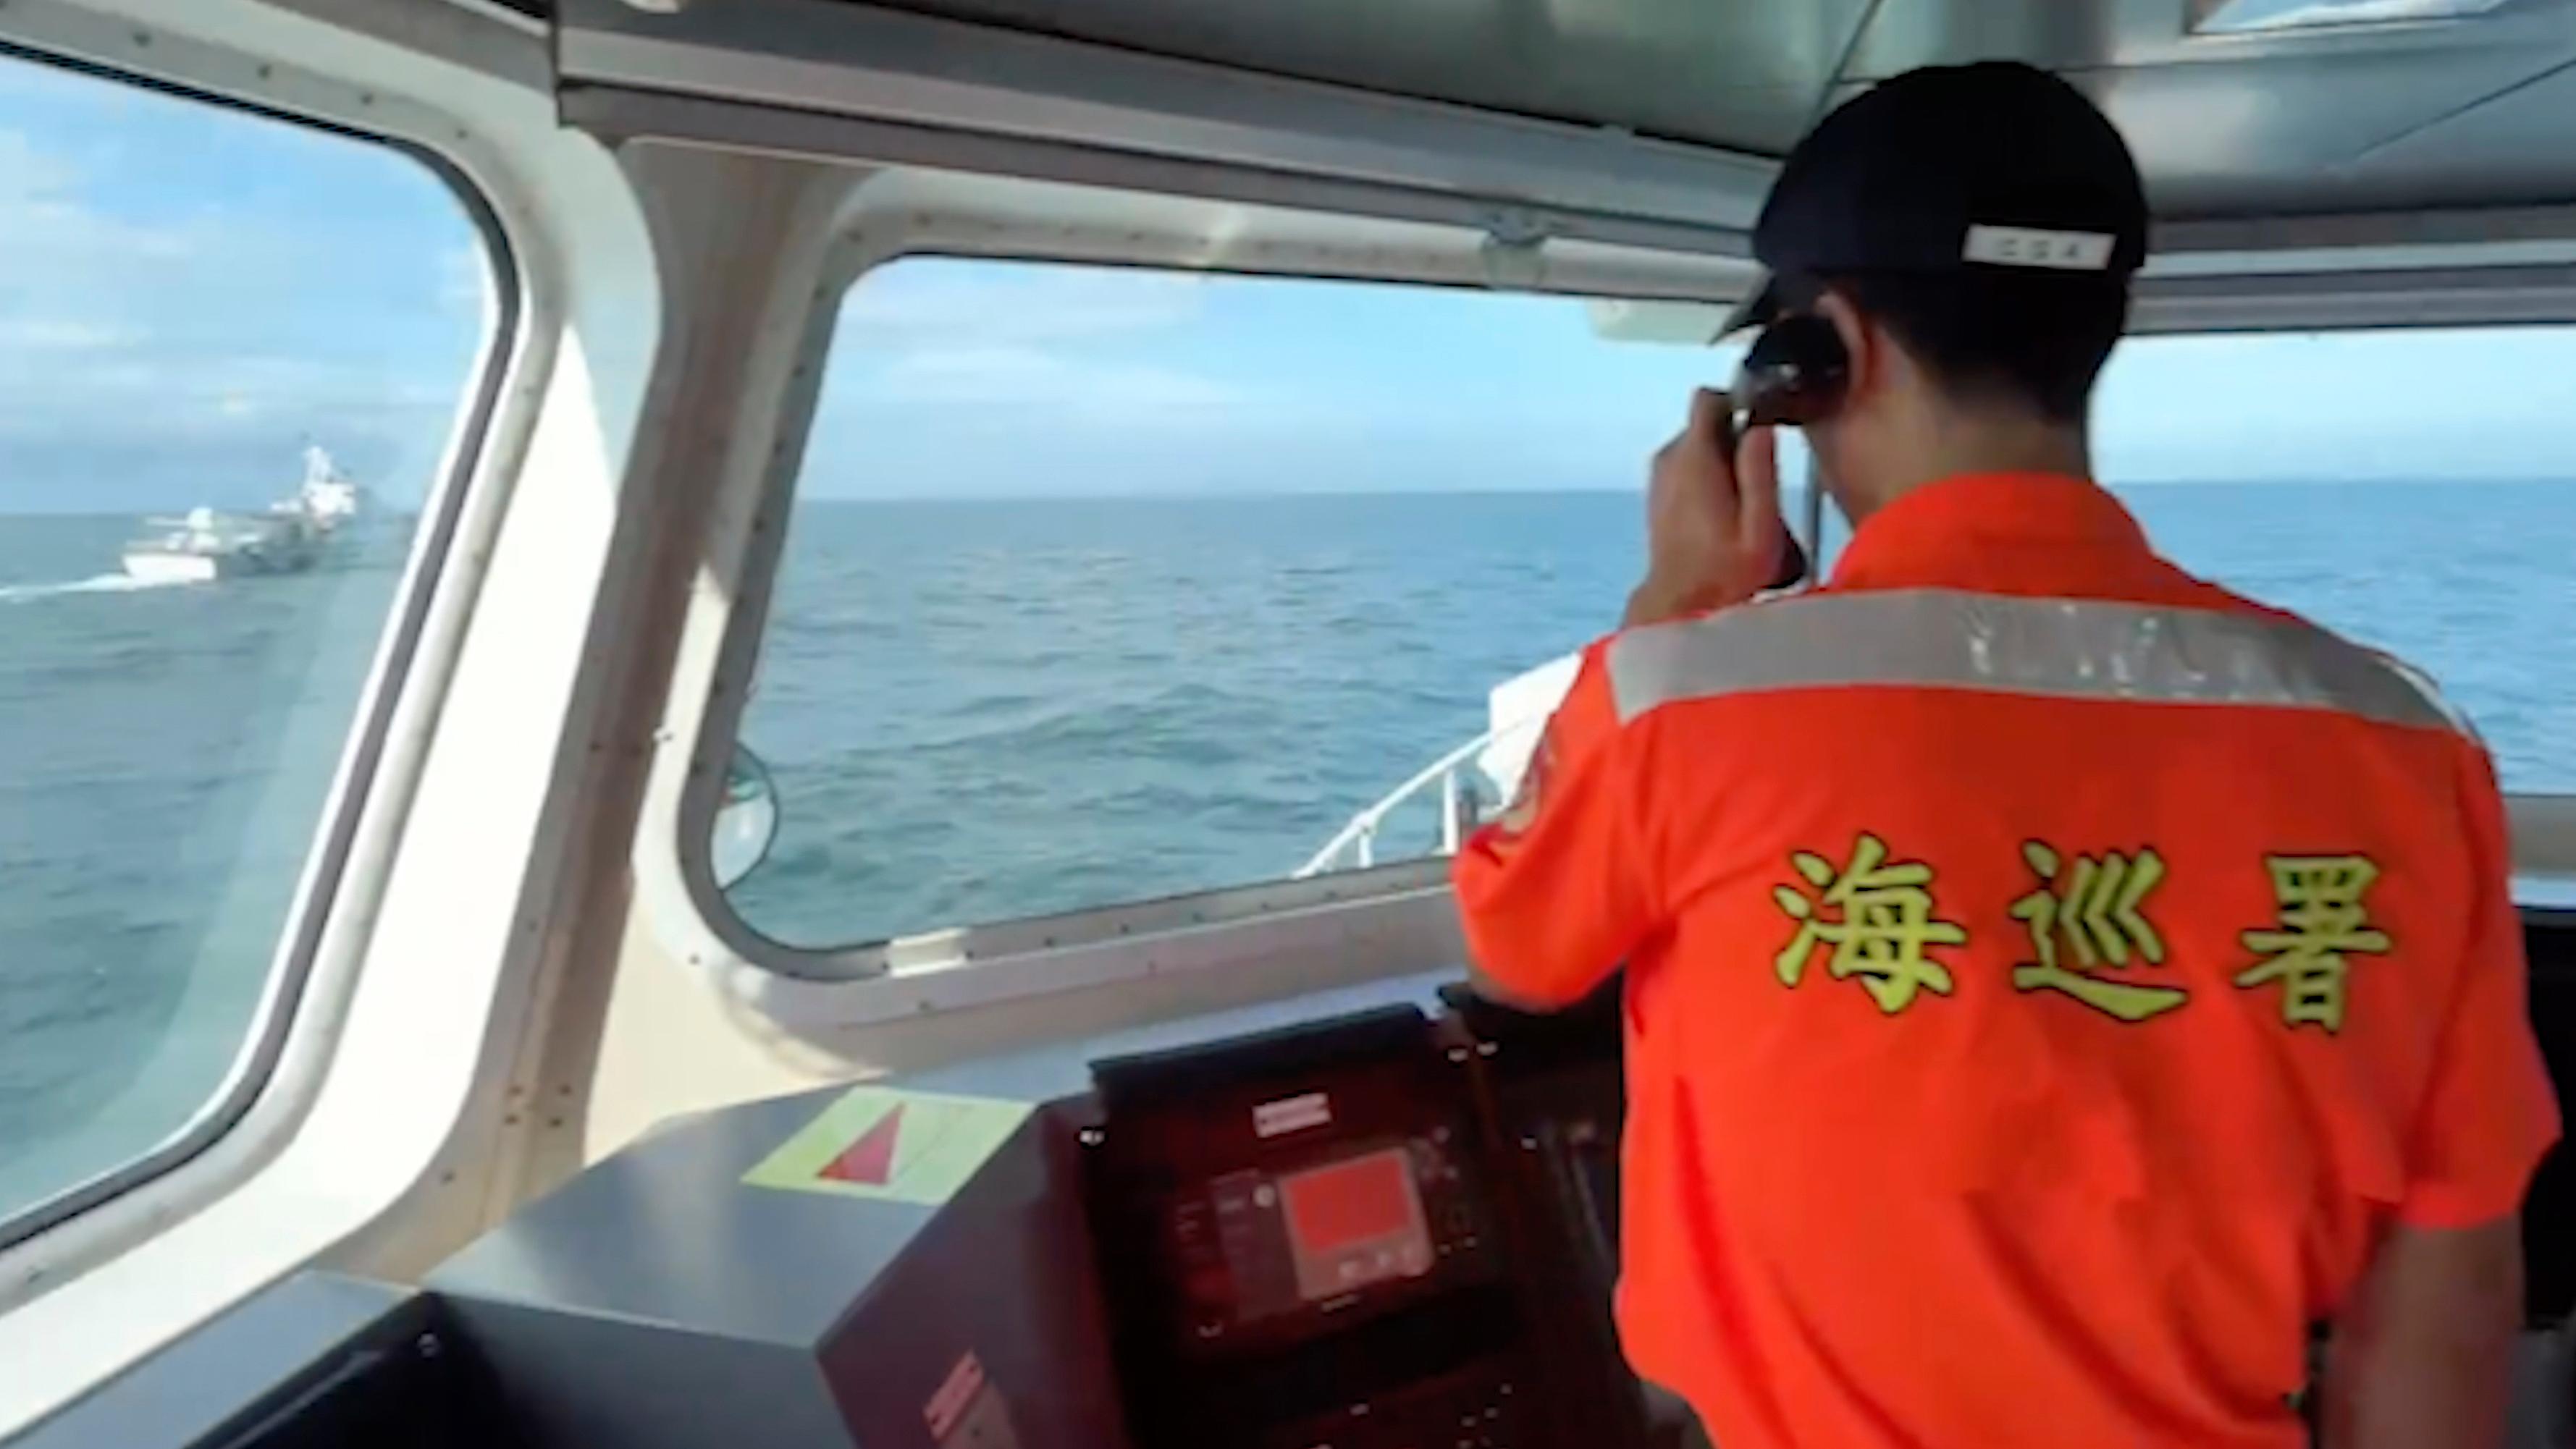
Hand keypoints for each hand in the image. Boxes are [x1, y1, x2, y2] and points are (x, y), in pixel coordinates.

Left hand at [1624, 388, 1784, 628]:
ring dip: (1723, 461)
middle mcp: (1669, 460)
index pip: (1707, 399)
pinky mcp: (1658, 494)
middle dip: (1735, 439)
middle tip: (1759, 481)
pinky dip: (1707, 477)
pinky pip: (1687, 467)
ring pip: (1698, 446)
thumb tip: (1760, 428)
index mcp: (1694, 459)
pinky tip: (1723, 513)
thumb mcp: (1759, 525)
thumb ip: (1760, 470)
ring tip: (1743, 503)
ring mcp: (1659, 477)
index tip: (1760, 426)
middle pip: (1706, 423)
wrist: (1680, 605)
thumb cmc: (1725, 572)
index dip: (1737, 402)